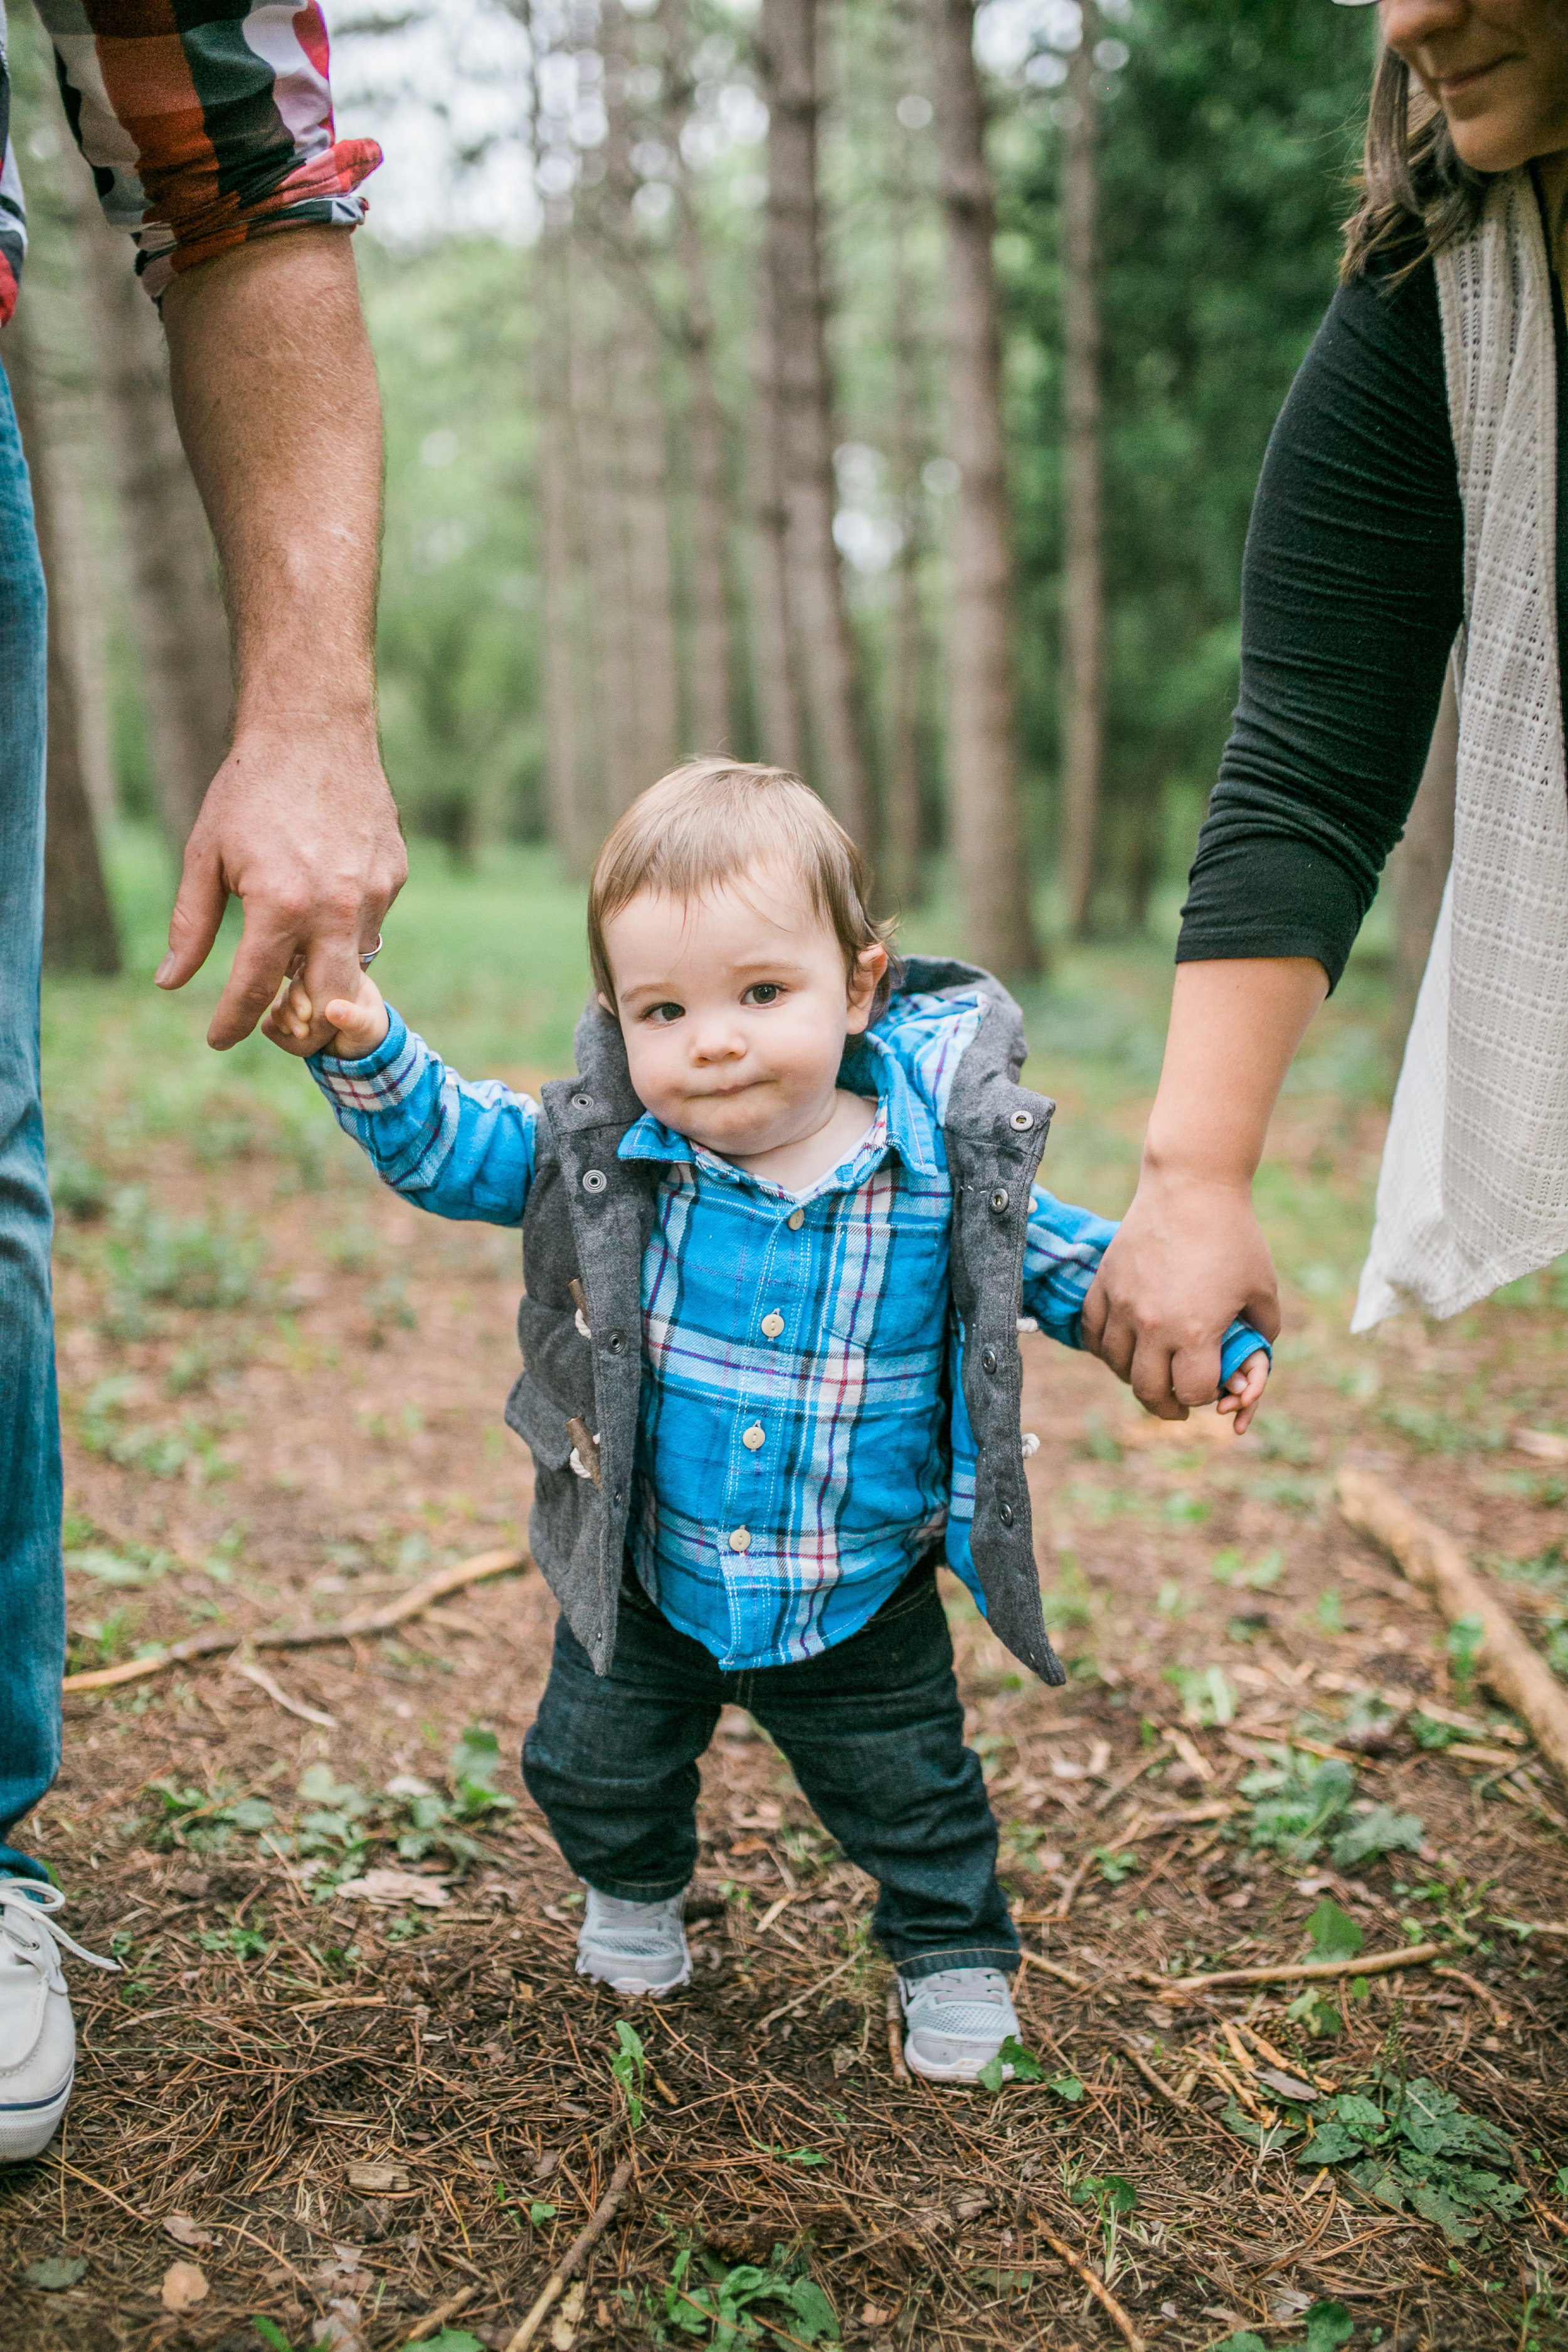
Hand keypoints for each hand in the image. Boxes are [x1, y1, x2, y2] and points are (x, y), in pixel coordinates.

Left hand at [156, 721, 405, 1052]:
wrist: (314, 728)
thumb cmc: (249, 789)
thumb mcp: (204, 855)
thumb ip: (191, 925)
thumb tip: (170, 983)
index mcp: (281, 907)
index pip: (256, 991)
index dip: (231, 1023)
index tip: (217, 1039)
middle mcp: (336, 910)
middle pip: (326, 1007)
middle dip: (300, 1030)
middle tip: (273, 1026)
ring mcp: (374, 896)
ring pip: (353, 965)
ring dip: (322, 972)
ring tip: (295, 954)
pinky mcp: (395, 877)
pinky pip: (370, 924)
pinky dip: (344, 928)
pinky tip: (323, 897)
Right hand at [263, 968, 388, 1060]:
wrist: (359, 1049)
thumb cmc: (368, 1032)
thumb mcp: (367, 1027)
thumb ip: (353, 1018)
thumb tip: (332, 1009)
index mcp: (339, 973)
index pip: (314, 968)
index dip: (304, 988)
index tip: (307, 1013)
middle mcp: (317, 981)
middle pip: (295, 983)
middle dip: (293, 1005)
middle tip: (303, 1028)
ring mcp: (303, 996)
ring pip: (283, 998)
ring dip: (286, 1016)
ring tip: (300, 1034)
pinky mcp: (293, 1012)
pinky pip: (276, 1013)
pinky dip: (278, 1022)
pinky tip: (289, 1032)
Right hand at [1079, 1170, 1281, 1420]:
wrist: (1191, 1186)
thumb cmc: (1234, 1236)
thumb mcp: (1264, 1289)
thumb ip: (1262, 1333)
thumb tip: (1252, 1361)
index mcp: (1195, 1331)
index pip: (1191, 1392)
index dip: (1205, 1397)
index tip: (1211, 1387)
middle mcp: (1152, 1325)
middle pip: (1148, 1391)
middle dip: (1167, 1406)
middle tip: (1178, 1406)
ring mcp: (1122, 1305)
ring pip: (1116, 1366)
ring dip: (1135, 1377)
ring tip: (1151, 1373)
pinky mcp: (1103, 1284)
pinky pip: (1093, 1333)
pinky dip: (1106, 1347)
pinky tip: (1123, 1345)